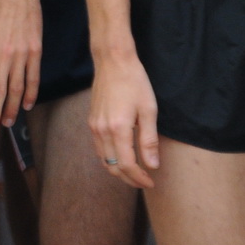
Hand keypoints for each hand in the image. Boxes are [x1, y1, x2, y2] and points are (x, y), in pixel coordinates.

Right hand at [88, 50, 159, 188]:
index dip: (139, 178)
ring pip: (103, 159)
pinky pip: (98, 148)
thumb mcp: (149, 111)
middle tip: (145, 181)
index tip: (151, 182)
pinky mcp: (91, 121)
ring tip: (136, 172)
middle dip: (129, 178)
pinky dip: (110, 158)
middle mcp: (101, 130)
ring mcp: (94, 126)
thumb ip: (149, 140)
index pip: (127, 164)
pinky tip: (122, 156)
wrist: (113, 62)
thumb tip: (153, 165)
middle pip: (113, 166)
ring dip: (118, 169)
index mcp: (117, 128)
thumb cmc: (134, 83)